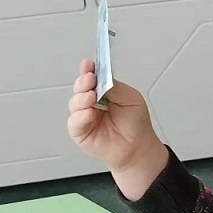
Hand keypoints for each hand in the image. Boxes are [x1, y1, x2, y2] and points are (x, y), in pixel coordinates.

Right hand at [66, 59, 167, 198]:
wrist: (138, 147)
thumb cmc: (136, 124)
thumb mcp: (130, 98)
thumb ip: (114, 87)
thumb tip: (100, 77)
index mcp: (103, 91)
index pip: (91, 76)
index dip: (87, 69)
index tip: (88, 64)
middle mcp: (91, 102)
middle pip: (79, 87)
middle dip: (83, 82)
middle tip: (90, 79)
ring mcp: (84, 116)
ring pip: (74, 103)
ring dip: (81, 98)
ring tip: (91, 97)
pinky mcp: (80, 132)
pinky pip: (74, 122)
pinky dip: (80, 116)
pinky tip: (89, 113)